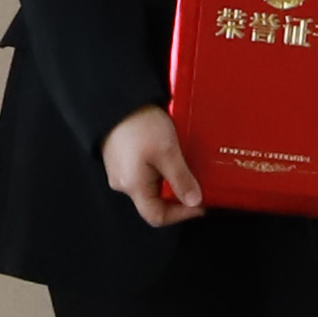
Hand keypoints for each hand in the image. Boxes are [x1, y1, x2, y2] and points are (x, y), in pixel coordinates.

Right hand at [101, 109, 202, 229]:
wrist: (117, 98)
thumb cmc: (139, 124)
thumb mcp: (167, 152)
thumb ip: (181, 180)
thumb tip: (194, 202)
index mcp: (134, 186)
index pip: (157, 217)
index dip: (181, 215)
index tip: (200, 203)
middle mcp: (124, 183)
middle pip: (154, 202)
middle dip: (177, 195)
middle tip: (196, 182)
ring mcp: (120, 171)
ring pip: (150, 187)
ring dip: (169, 180)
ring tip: (183, 164)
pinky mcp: (121, 159)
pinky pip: (143, 173)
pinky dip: (159, 169)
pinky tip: (167, 154)